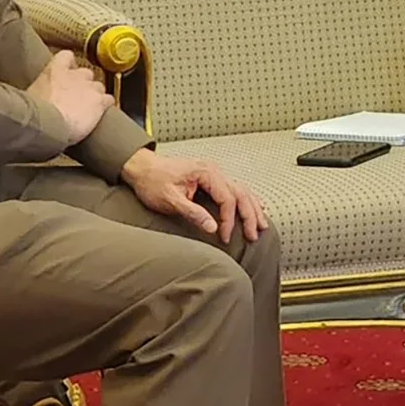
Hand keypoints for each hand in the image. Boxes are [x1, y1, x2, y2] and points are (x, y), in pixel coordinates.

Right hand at [26, 49, 111, 143]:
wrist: (48, 126)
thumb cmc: (33, 115)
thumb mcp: (28, 97)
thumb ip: (37, 91)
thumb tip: (34, 97)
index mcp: (54, 71)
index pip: (65, 56)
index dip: (67, 64)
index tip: (66, 71)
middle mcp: (75, 76)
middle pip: (85, 73)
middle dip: (82, 84)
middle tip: (74, 97)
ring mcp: (90, 88)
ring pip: (98, 86)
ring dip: (94, 96)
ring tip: (86, 109)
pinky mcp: (100, 101)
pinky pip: (109, 100)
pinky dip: (105, 105)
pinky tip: (99, 114)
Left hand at [121, 148, 267, 242]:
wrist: (142, 168)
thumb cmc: (153, 182)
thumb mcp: (170, 200)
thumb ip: (193, 213)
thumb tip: (212, 228)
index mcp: (206, 173)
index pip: (227, 199)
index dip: (228, 220)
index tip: (224, 237)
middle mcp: (215, 171)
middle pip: (241, 193)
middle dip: (250, 215)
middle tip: (254, 235)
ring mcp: (215, 174)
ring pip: (242, 190)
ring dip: (253, 208)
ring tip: (262, 224)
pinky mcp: (211, 178)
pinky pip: (236, 188)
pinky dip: (247, 199)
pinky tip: (255, 206)